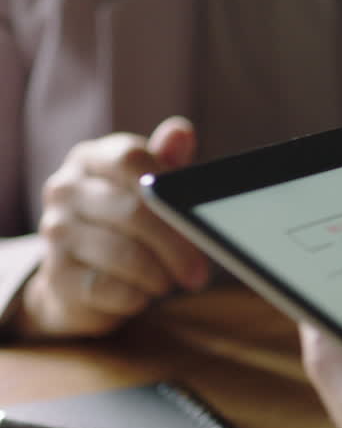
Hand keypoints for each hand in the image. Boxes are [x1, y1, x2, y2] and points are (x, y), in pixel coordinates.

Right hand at [16, 117, 208, 338]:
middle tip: (200, 271)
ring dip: (159, 274)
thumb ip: (166, 163)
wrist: (77, 277)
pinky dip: (136, 296)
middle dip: (177, 245)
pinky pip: (107, 287)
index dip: (169, 189)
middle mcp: (66, 189)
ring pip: (122, 253)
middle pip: (133, 210)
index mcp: (92, 159)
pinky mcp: (56, 275)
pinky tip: (144, 294)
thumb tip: (181, 131)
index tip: (196, 217)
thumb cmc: (125, 224)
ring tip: (171, 281)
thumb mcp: (148, 189)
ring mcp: (55, 231)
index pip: (131, 159)